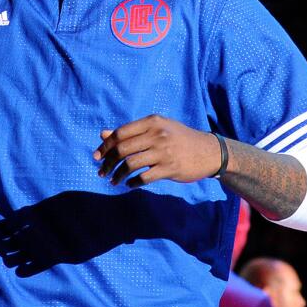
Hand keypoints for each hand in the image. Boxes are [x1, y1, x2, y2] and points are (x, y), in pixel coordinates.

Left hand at [93, 115, 220, 187]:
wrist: (210, 151)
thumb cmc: (179, 138)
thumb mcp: (157, 128)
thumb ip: (131, 132)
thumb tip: (103, 135)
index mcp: (152, 122)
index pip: (120, 133)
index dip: (105, 146)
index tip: (97, 156)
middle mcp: (157, 135)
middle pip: (122, 149)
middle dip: (107, 162)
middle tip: (101, 171)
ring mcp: (164, 152)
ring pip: (130, 164)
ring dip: (117, 175)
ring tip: (113, 181)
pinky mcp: (170, 168)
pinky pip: (144, 177)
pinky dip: (133, 182)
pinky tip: (130, 184)